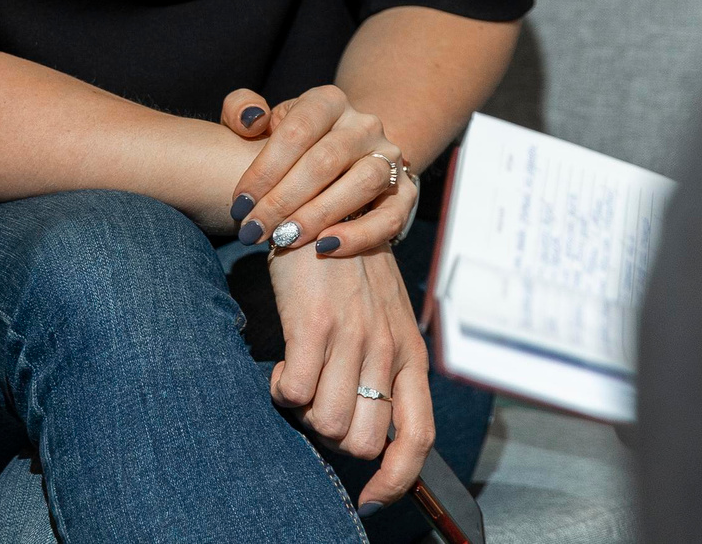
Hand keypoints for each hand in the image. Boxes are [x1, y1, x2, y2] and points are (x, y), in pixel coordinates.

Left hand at [220, 85, 417, 256]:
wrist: (336, 164)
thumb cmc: (287, 147)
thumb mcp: (259, 122)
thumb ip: (239, 109)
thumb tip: (253, 120)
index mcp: (328, 101)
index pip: (296, 131)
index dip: (264, 170)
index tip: (239, 204)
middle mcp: (364, 124)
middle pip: (325, 160)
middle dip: (283, 200)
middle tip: (254, 230)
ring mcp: (389, 156)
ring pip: (362, 183)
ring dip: (318, 215)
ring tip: (285, 239)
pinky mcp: (404, 191)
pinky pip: (390, 216)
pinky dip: (359, 235)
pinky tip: (325, 248)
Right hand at [266, 245, 434, 510]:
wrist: (318, 203)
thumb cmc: (345, 268)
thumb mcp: (381, 317)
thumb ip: (381, 366)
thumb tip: (363, 425)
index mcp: (410, 352)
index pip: (418, 438)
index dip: (398, 481)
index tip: (373, 500)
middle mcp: (387, 348)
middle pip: (364, 442)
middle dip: (335, 436)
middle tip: (318, 402)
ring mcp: (353, 337)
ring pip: (329, 423)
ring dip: (306, 412)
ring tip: (299, 377)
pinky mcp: (314, 325)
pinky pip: (296, 393)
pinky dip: (284, 391)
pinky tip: (283, 364)